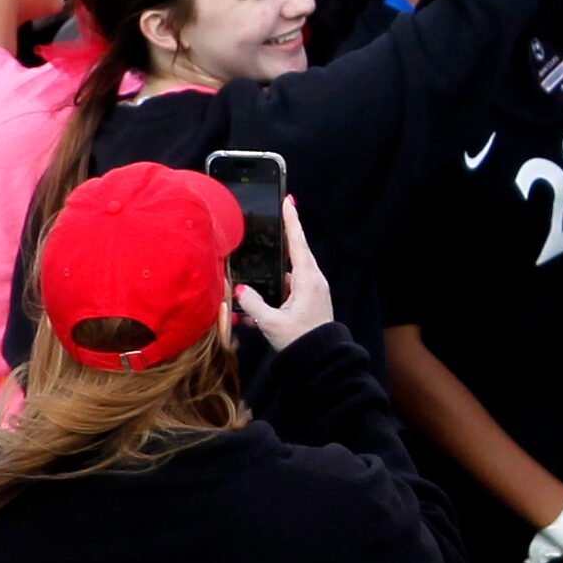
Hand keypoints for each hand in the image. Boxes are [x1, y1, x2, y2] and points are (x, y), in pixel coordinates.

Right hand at [235, 198, 332, 349]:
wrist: (320, 361)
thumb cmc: (300, 340)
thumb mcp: (272, 323)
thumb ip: (254, 305)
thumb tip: (242, 291)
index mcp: (308, 279)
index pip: (298, 242)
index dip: (292, 221)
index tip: (288, 201)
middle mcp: (312, 281)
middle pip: (290, 257)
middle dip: (273, 249)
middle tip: (262, 232)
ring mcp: (310, 292)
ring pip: (284, 278)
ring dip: (266, 282)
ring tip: (246, 286)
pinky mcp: (306, 303)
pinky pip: (285, 293)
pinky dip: (270, 298)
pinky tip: (250, 313)